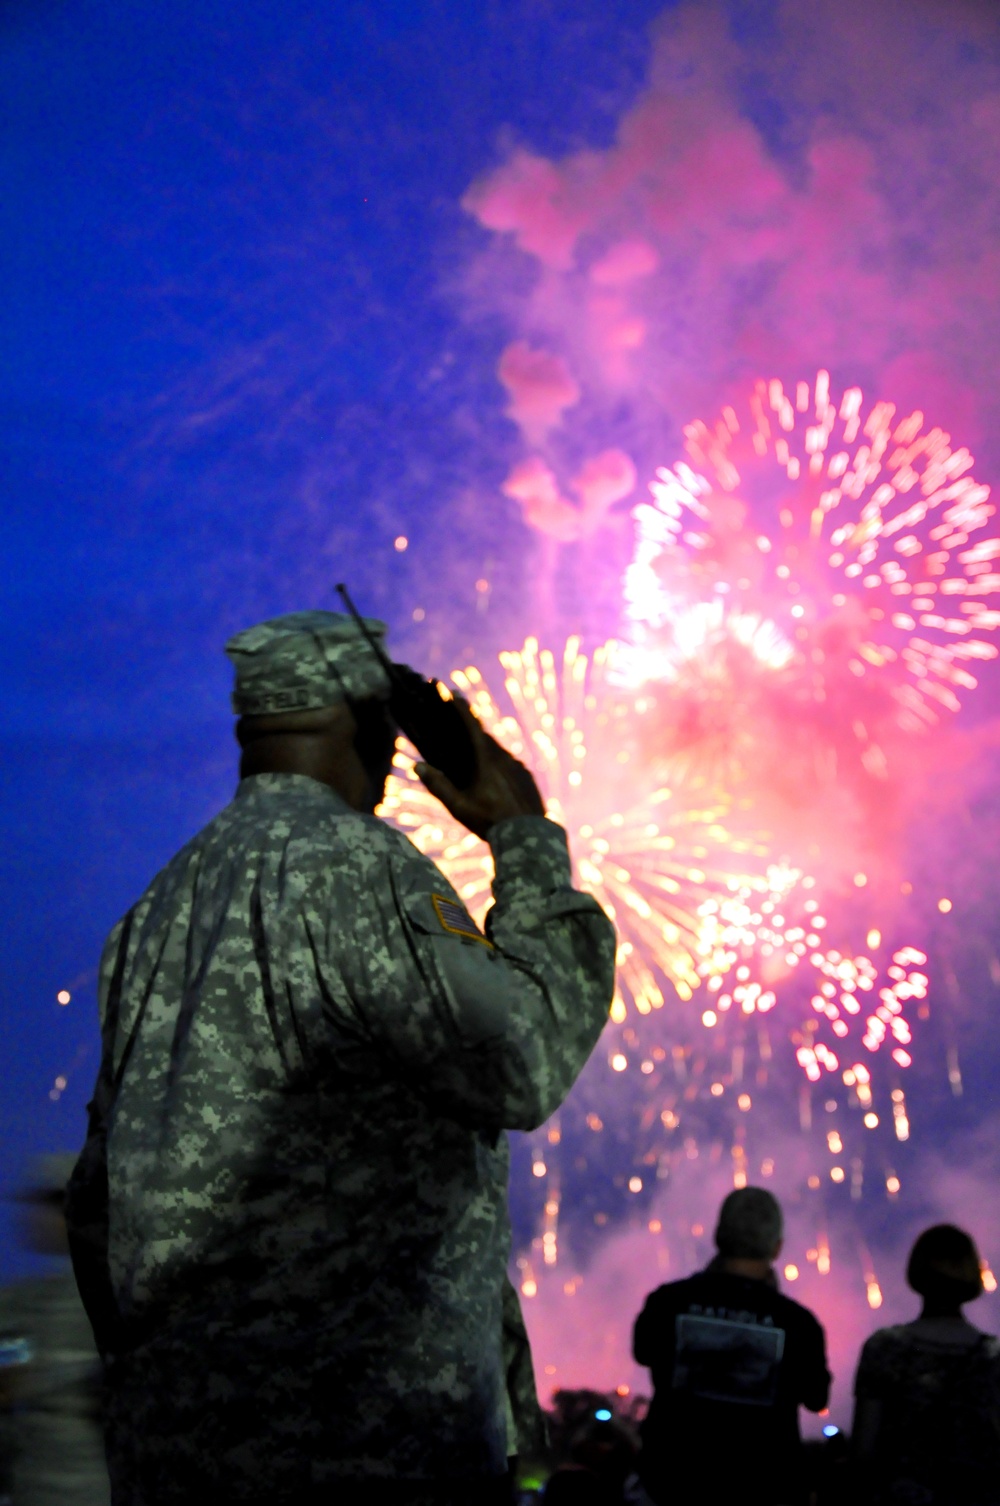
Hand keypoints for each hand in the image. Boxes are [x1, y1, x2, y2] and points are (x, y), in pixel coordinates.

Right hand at [416, 699, 544, 838]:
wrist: (528, 835)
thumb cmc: (489, 821)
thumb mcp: (459, 807)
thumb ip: (438, 786)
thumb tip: (418, 766)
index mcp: (486, 760)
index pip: (470, 726)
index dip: (459, 707)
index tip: (450, 690)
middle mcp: (503, 757)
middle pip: (483, 735)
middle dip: (468, 724)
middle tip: (456, 716)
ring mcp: (517, 766)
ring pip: (497, 749)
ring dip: (484, 744)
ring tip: (472, 747)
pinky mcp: (526, 776)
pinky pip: (508, 763)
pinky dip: (497, 762)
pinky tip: (492, 773)